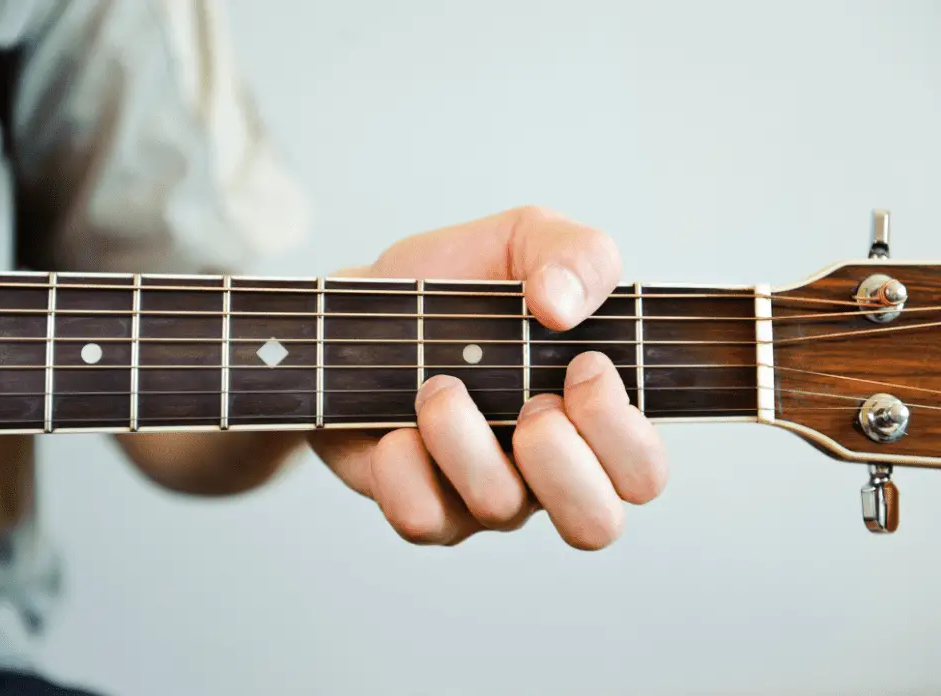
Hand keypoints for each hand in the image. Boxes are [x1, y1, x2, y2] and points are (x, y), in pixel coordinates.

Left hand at [309, 206, 667, 549]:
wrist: (360, 308)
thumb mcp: (528, 240)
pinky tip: (396, 424)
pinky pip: (422, 518)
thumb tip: (562, 306)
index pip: (643, 473)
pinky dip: (405, 467)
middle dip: (561, 460)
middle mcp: (545, 471)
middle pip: (594, 525)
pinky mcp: (418, 504)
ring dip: (464, 438)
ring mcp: (482, 496)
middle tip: (529, 403)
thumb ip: (578, 256)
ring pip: (500, 508)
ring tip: (437, 386)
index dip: (620, 430)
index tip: (583, 363)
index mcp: (589, 418)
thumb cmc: (457, 282)